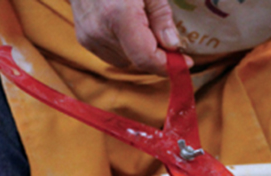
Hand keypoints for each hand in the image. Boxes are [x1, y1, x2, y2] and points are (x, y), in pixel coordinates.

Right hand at [69, 0, 191, 75]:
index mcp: (117, 15)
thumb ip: (162, 17)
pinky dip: (124, 45)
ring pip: (128, 60)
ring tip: (137, 19)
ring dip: (139, 48)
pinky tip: (122, 23)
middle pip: (140, 61)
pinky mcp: (84, 38)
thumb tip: (173, 46)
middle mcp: (100, 30)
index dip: (170, 65)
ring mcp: (89, 36)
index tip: (186, 61)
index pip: (146, 59)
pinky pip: (114, 54)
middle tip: (162, 31)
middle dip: (156, 52)